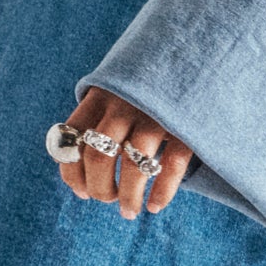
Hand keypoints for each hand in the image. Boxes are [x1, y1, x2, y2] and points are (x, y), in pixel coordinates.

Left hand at [53, 89, 194, 220]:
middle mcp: (123, 104)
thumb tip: (79, 178)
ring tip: (129, 212)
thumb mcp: (117, 88)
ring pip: (133, 167)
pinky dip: (161, 193)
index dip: (71, 173)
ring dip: (128, 198)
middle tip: (108, 200)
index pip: (71, 141)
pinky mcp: (185, 126)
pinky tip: (154, 206)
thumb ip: (97, 118)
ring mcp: (155, 115)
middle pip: (98, 158)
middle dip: (99, 189)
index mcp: (100, 95)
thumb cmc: (148, 82)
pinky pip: (170, 167)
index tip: (81, 191)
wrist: (194, 54)